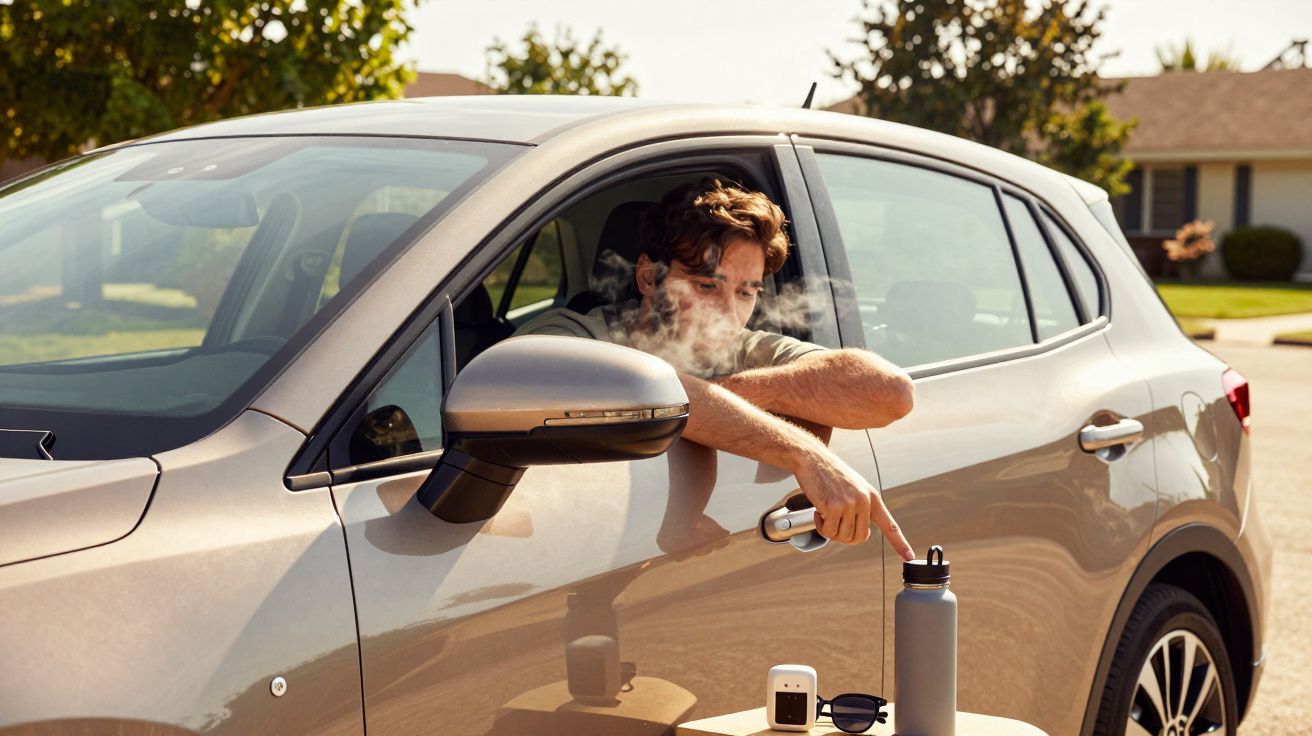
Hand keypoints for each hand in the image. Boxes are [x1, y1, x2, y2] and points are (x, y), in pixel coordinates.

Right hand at [793, 451, 913, 559]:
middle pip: (859, 538)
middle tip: (833, 523)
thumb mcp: (854, 488)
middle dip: (844, 536)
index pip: (889, 524)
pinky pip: (828, 531)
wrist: (813, 459)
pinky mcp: (833, 506)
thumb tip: (863, 535)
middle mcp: (864, 500)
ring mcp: (849, 503)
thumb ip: (862, 508)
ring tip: (824, 513)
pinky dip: (820, 526)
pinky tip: (817, 511)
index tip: (909, 556)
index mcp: (872, 497)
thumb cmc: (830, 474)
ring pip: (843, 537)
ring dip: (830, 530)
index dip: (900, 542)